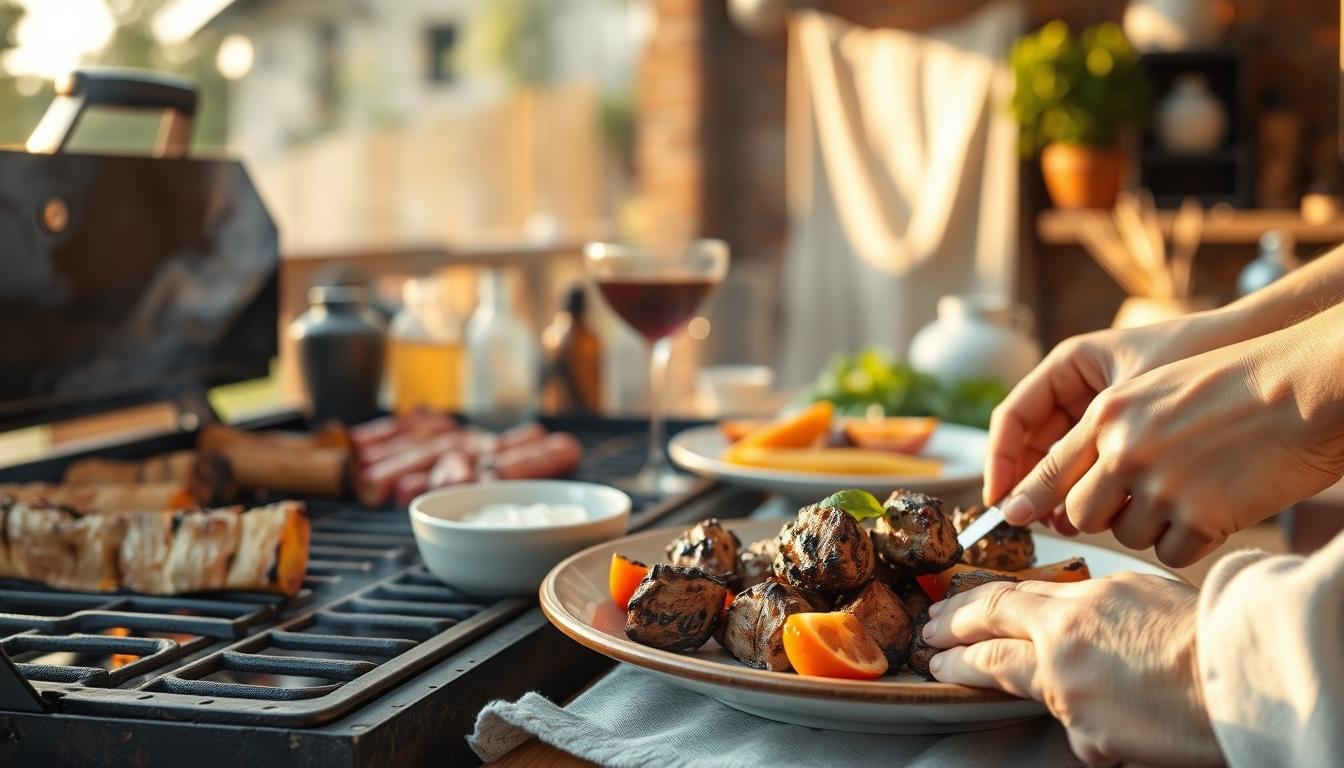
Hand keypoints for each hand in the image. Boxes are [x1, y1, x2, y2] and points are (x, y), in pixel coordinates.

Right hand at [923, 574, 1221, 766]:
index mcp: (1054, 667)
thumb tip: (1067, 707)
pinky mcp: (1132, 581)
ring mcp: (1100, 594)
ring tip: (974, 601)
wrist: (1247, 676)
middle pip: (993, 609)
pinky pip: (1075, 582)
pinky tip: (1045, 596)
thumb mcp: (1111, 741)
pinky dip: (1047, 590)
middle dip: (956, 616)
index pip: (985, 660)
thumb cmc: (1187, 720)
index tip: (936, 660)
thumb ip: (1071, 717)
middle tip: (932, 622)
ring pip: (1032, 586)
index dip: (954, 660)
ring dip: (995, 595)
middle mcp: (1067, 621)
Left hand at [999, 317, 1343, 565]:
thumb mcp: (1158, 388)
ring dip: (1152, 525)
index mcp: (1109, 412)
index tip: (1013, 516)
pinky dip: (1189, 542)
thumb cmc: (1239, 383)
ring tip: (1193, 492)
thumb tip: (1076, 485)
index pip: (1048, 468)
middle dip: (1101, 515)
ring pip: (1126, 535)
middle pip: (1079, 513)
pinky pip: (1172, 552)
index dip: (1028, 497)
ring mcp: (1162, 484)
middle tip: (1138, 502)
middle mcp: (1124, 449)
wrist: (1307, 387)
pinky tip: (1215, 512)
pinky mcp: (1201, 515)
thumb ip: (1113, 428)